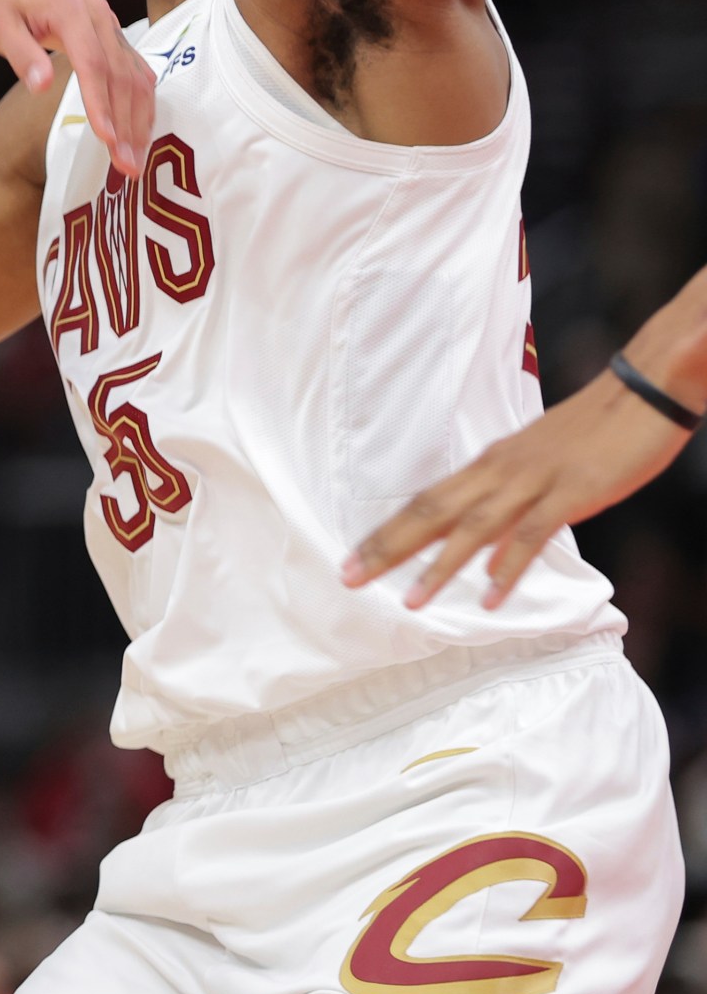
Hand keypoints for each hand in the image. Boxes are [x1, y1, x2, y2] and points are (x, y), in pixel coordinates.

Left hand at [0, 0, 154, 177]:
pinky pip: (134, 70)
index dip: (102, 104)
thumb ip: (22, 54)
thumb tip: (42, 86)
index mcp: (73, 10)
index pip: (94, 65)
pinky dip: (139, 102)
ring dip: (138, 118)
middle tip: (127, 165)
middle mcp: (100, 16)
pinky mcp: (110, 36)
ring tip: (134, 158)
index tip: (107, 139)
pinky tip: (138, 130)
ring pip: (135, 75)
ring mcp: (109, 25)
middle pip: (121, 75)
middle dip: (126, 123)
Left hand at [342, 367, 691, 608]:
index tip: (352, 560)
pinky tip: (492, 595)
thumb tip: (485, 550)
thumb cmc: (592, 432)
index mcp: (489, 464)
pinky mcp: (572, 491)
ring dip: (440, 566)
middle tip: (350, 578)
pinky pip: (533, 533)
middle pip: (432, 512)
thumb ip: (509, 503)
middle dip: (388, 548)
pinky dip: (509, 566)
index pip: (424, 501)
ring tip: (411, 601)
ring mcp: (534, 480)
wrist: (643, 392)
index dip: (386, 532)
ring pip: (473, 526)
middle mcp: (500, 471)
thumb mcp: (537, 465)